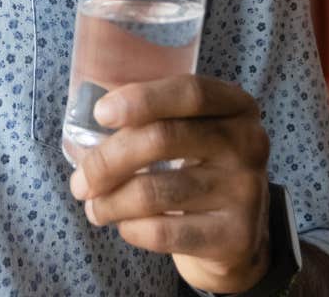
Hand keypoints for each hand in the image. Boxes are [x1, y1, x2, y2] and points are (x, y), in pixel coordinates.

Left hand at [67, 74, 272, 293]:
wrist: (239, 236)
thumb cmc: (198, 170)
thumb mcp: (191, 132)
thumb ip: (150, 117)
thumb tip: (83, 121)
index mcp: (237, 106)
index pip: (190, 92)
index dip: (142, 99)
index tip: (101, 113)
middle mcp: (249, 144)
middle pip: (162, 139)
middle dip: (107, 160)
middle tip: (79, 181)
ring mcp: (246, 191)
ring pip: (154, 192)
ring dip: (109, 202)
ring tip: (93, 207)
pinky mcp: (235, 235)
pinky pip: (164, 232)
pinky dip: (131, 229)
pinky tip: (125, 226)